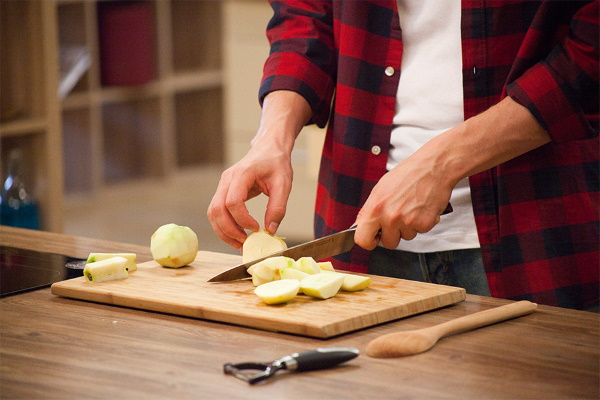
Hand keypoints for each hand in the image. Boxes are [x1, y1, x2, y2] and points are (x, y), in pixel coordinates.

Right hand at [207, 91, 312, 248]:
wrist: (269, 148)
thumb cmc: (276, 163)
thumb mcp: (284, 184)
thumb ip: (278, 208)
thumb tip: (270, 230)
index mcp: (242, 174)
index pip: (233, 202)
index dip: (243, 219)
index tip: (257, 228)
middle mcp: (227, 179)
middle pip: (217, 210)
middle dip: (229, 230)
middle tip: (245, 242)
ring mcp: (223, 185)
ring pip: (213, 213)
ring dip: (223, 231)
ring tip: (240, 243)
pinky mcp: (224, 191)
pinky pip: (217, 211)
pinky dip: (224, 226)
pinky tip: (237, 234)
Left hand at [354, 152, 452, 249]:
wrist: (433, 166)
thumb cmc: (407, 174)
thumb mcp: (380, 189)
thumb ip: (369, 210)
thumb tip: (360, 226)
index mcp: (375, 208)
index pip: (363, 239)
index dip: (369, 241)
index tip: (374, 237)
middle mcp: (390, 216)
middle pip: (388, 243)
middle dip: (393, 234)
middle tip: (398, 218)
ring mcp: (408, 221)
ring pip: (406, 237)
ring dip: (409, 227)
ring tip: (412, 207)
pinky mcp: (425, 223)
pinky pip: (421, 232)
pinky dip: (422, 222)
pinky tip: (422, 208)